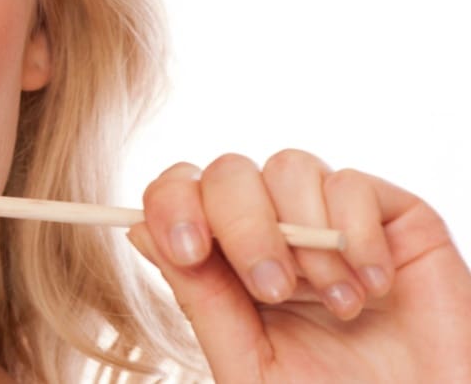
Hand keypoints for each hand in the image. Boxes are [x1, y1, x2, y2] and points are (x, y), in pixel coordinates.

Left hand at [130, 149, 470, 382]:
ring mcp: (329, 219)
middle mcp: (273, 231)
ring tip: (338, 306)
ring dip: (307, 238)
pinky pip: (352, 183)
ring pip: (288, 166)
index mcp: (226, 262)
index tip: (186, 248)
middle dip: (242, 226)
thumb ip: (201, 300)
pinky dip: (357, 234)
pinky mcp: (390, 216)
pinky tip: (374, 287)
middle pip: (227, 172)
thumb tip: (139, 231)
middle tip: (272, 290)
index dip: (171, 206)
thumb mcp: (250, 363)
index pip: (180, 196)